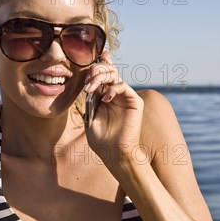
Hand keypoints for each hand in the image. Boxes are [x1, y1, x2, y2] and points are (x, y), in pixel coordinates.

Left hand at [83, 52, 144, 169]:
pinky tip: (105, 100)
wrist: (114, 153)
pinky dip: (112, 89)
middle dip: (94, 71)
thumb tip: (89, 83)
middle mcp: (116, 94)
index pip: (101, 76)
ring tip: (91, 88)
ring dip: (100, 77)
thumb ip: (90, 99)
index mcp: (105, 97)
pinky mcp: (134, 101)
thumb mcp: (90, 116)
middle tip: (86, 83)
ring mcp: (125, 97)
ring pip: (114, 74)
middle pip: (107, 71)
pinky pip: (123, 86)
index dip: (95, 67)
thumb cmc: (102, 140)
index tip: (84, 68)